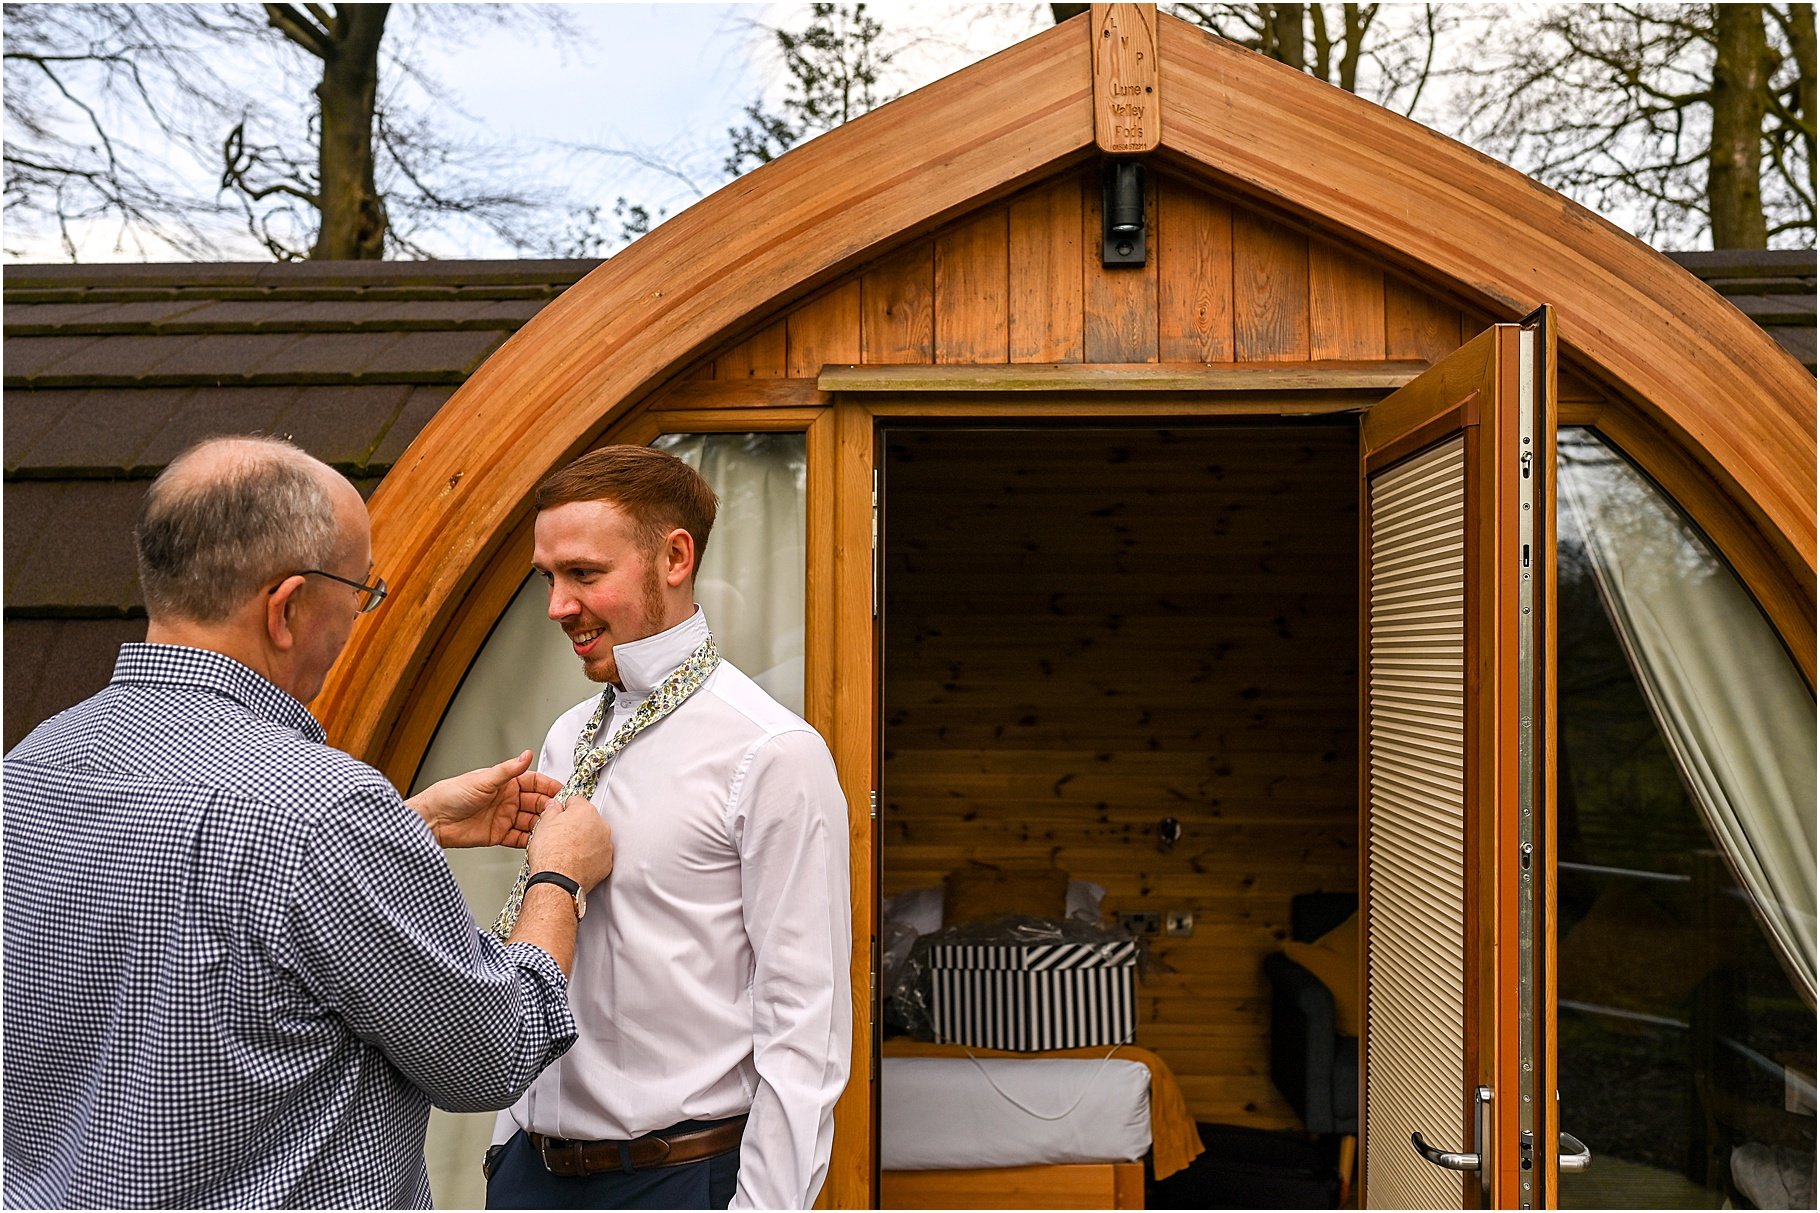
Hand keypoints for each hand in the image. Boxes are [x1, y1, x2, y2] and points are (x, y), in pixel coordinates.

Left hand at [407, 750, 561, 848]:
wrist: (433, 820)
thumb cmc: (451, 794)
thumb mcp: (483, 779)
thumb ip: (508, 770)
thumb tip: (526, 755)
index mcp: (506, 783)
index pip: (535, 782)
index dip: (549, 786)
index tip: (563, 792)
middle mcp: (507, 799)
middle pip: (536, 803)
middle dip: (549, 807)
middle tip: (560, 813)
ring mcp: (504, 817)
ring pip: (530, 821)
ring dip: (541, 825)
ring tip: (552, 828)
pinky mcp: (498, 834)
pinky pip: (519, 838)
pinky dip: (529, 840)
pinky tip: (537, 840)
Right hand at [527, 794, 613, 890]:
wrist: (558, 880)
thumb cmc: (551, 853)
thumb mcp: (544, 824)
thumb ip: (551, 810)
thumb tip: (553, 806)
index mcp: (585, 811)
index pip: (576, 801)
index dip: (565, 809)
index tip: (559, 816)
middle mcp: (600, 826)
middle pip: (588, 820)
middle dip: (577, 826)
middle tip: (561, 836)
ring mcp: (606, 845)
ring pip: (595, 838)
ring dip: (585, 842)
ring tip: (568, 851)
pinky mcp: (607, 863)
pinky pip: (599, 855)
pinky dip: (590, 858)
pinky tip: (576, 862)